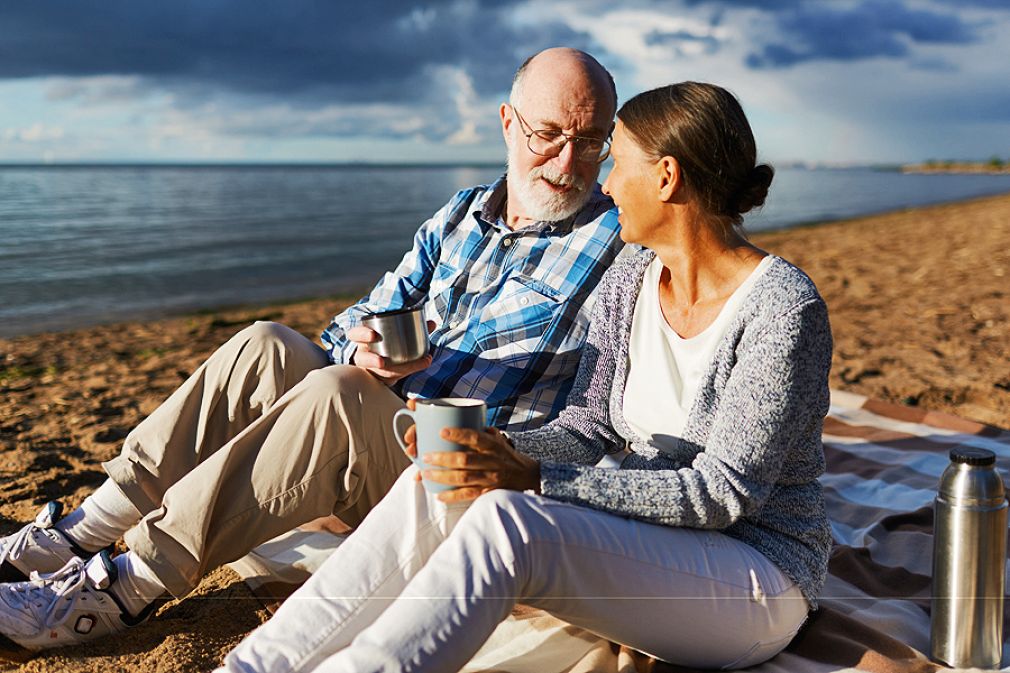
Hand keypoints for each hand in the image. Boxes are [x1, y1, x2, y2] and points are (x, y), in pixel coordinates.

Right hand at [349, 322, 434, 384]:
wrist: (385, 366)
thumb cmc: (390, 346)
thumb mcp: (398, 336)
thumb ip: (415, 328)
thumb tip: (432, 323)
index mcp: (364, 340)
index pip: (355, 335)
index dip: (361, 334)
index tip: (373, 334)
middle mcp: (363, 355)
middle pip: (361, 358)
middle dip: (370, 359)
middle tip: (381, 361)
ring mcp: (368, 370)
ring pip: (374, 373)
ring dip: (385, 373)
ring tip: (396, 373)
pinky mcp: (377, 379)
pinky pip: (386, 379)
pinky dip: (400, 375)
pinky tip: (413, 369)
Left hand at [419, 426, 540, 503]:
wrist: (528, 476)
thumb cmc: (507, 456)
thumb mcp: (498, 440)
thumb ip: (480, 432)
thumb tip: (457, 420)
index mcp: (493, 445)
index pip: (475, 437)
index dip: (458, 434)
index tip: (441, 431)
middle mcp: (492, 461)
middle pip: (465, 459)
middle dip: (442, 458)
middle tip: (425, 456)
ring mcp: (490, 478)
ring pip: (463, 478)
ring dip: (442, 476)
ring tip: (426, 474)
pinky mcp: (488, 492)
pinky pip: (468, 495)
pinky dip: (452, 496)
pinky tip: (439, 495)